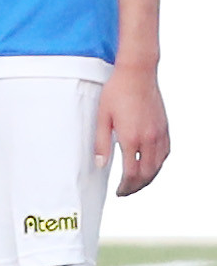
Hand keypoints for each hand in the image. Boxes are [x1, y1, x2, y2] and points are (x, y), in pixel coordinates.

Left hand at [103, 60, 169, 195]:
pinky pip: (165, 153)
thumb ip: (101, 143)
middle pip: (147, 173)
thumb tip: (101, 164)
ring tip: (136, 183)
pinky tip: (150, 166)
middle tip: (126, 191)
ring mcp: (159, 133)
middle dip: (137, 186)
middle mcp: (149, 139)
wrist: (137, 74)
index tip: (119, 191)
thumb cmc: (116, 92)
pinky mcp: (164, 128)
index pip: (131, 173)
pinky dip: (157, 164)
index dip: (126, 186)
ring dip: (148, 178)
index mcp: (131, 138)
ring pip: (158, 165)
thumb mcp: (102, 117)